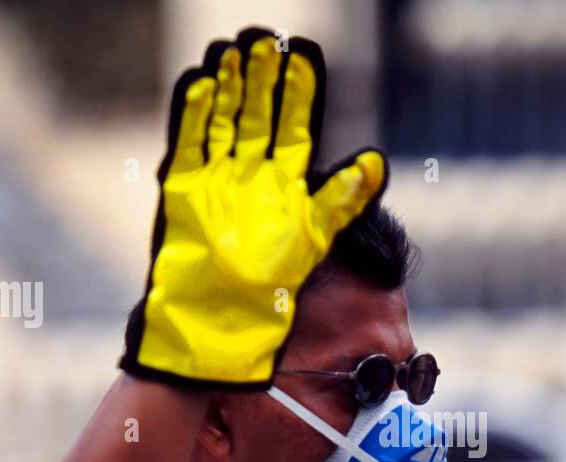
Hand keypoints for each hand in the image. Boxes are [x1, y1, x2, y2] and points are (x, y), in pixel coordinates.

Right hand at [119, 27, 387, 386]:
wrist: (221, 319)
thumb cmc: (272, 284)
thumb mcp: (316, 235)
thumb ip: (344, 195)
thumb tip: (380, 162)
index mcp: (285, 186)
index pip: (295, 128)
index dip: (300, 93)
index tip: (304, 56)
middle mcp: (251, 178)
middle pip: (258, 115)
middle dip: (263, 79)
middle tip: (266, 39)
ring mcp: (217, 180)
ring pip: (223, 120)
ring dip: (230, 86)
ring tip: (236, 49)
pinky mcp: (185, 189)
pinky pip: (189, 142)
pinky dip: (195, 113)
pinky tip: (203, 82)